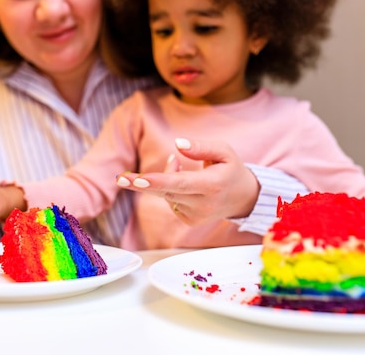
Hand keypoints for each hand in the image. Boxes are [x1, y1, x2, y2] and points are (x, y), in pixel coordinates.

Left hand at [115, 138, 259, 224]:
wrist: (244, 199)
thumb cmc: (231, 170)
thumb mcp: (224, 151)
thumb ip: (201, 147)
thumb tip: (177, 144)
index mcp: (212, 186)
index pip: (180, 183)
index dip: (158, 181)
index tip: (138, 180)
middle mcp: (203, 205)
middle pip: (166, 192)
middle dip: (141, 184)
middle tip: (120, 179)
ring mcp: (195, 216)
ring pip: (166, 194)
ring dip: (163, 178)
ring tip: (177, 163)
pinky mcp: (189, 221)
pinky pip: (170, 201)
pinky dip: (170, 190)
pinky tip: (184, 182)